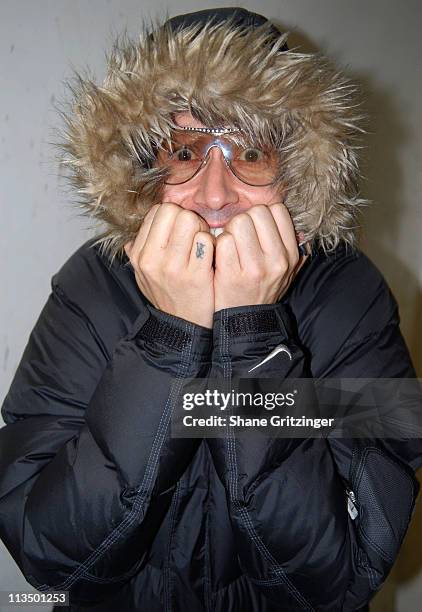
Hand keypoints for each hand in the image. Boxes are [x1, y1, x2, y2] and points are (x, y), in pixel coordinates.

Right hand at [124, 203, 214, 327]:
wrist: (183, 326)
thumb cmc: (167, 295)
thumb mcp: (143, 277)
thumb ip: (137, 255)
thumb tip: (130, 240)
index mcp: (139, 255)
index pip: (157, 212)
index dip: (174, 216)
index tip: (180, 232)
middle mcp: (152, 259)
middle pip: (173, 211)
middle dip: (188, 219)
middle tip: (194, 236)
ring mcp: (174, 267)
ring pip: (190, 221)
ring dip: (201, 230)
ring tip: (202, 246)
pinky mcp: (196, 275)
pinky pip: (206, 240)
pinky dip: (212, 244)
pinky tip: (210, 256)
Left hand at [214, 203, 308, 310]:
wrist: (246, 322)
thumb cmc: (262, 289)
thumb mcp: (287, 269)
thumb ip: (290, 243)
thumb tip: (283, 214)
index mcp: (290, 254)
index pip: (277, 210)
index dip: (262, 215)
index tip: (255, 229)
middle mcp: (276, 260)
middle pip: (256, 212)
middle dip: (244, 220)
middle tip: (239, 237)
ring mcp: (254, 268)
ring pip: (238, 223)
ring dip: (229, 231)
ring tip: (230, 246)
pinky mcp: (232, 275)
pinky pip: (223, 241)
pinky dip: (218, 245)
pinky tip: (221, 256)